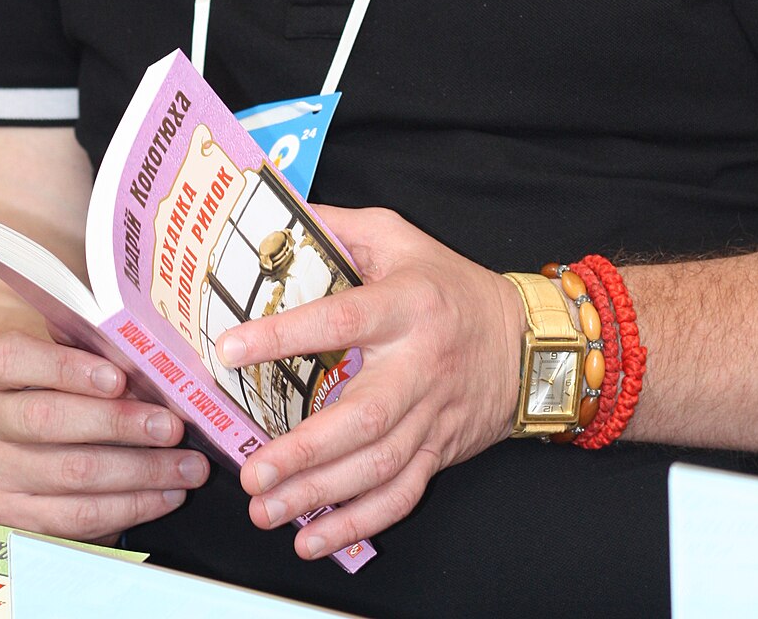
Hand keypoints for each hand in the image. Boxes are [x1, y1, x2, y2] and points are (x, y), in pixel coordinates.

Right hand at [0, 331, 208, 539]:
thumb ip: (95, 351)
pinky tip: (164, 495)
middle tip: (171, 427)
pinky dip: (128, 508)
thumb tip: (154, 360)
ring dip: (139, 472)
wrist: (13, 435)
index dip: (66, 368)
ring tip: (187, 467)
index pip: (13, 360)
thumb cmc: (55, 384)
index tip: (118, 378)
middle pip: (48, 421)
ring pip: (70, 475)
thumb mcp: (63, 356)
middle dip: (118, 424)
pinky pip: (76, 519)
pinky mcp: (11, 519)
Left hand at [216, 207, 523, 559]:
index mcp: (405, 304)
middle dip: (305, 450)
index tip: (231, 349)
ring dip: (320, 494)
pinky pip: (401, 494)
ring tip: (266, 508)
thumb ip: (338, 226)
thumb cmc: (448, 284)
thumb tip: (276, 219)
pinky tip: (314, 537)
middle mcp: (419, 364)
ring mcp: (432, 414)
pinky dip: (358, 521)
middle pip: (364, 415)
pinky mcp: (439, 450)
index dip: (284, 336)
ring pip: (378, 464)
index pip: (338, 320)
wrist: (526, 341)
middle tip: (252, 472)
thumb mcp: (398, 236)